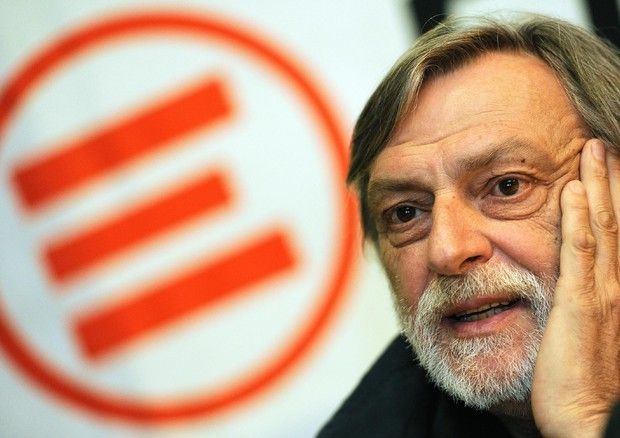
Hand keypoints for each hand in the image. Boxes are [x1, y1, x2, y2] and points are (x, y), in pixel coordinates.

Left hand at [532, 139, 619, 436]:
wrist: (583, 416)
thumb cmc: (578, 378)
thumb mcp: (586, 331)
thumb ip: (584, 300)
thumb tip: (576, 283)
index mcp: (615, 290)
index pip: (616, 235)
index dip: (614, 200)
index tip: (607, 170)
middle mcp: (616, 285)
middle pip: (615, 221)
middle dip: (610, 180)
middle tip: (601, 146)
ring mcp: (602, 291)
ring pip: (601, 226)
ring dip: (597, 185)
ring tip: (592, 151)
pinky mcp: (581, 302)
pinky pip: (579, 251)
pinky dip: (577, 218)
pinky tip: (572, 191)